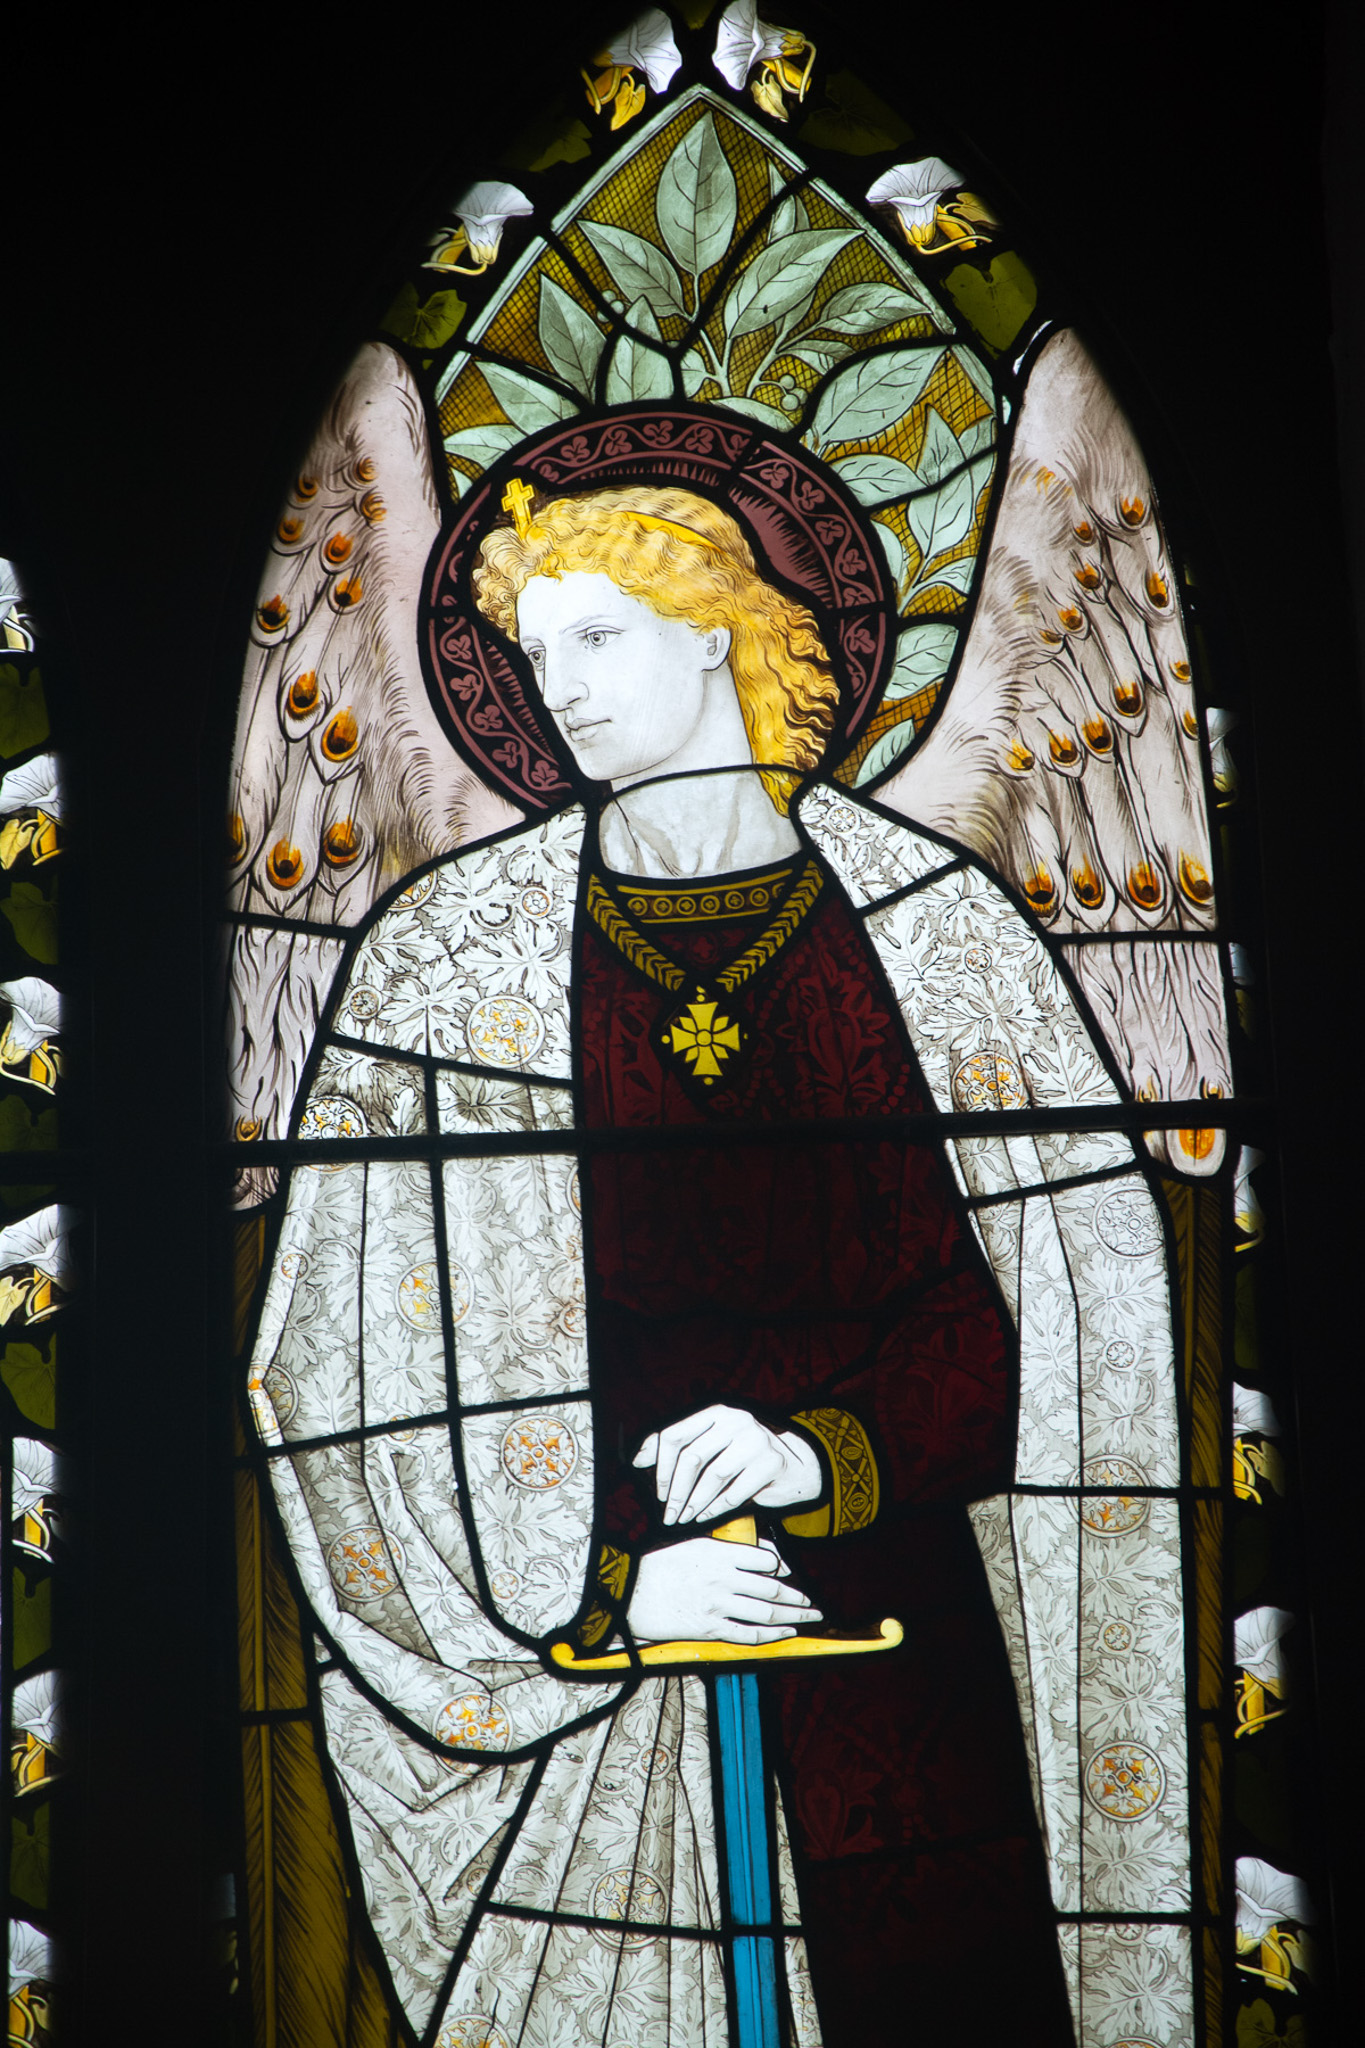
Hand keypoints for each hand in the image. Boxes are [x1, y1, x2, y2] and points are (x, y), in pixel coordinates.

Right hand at [626, 1536, 822, 1644]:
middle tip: (813, 1603)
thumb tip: (759, 1556)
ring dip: (793, 1616)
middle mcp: (724, 1578)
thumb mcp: (693, 1545)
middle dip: (798, 1597)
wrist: (630, 1593)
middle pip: (772, 1588)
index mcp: (719, 1552)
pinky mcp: (710, 1629)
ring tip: (809, 1618)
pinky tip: (786, 1634)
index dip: (783, 1567)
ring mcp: (719, 1605)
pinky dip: (772, 1636)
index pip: (764, 1559)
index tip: (791, 1574)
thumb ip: (726, 1549)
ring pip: (766, 1612)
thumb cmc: (659, 1566)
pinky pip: (749, 1634)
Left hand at [634, 1404, 823, 1525]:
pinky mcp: (771, 1462)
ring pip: (713, 1476)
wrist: (794, 1467)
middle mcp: (736, 1420)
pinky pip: (735, 1492)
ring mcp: (756, 1439)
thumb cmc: (743, 1458)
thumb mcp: (711, 1445)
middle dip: (676, 1491)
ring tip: (685, 1518)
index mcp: (715, 1412)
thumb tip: (637, 1460)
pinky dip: (716, 1508)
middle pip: (692, 1457)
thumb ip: (678, 1448)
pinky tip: (706, 1516)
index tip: (658, 1491)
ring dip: (694, 1503)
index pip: (675, 1434)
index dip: (660, 1466)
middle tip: (668, 1513)